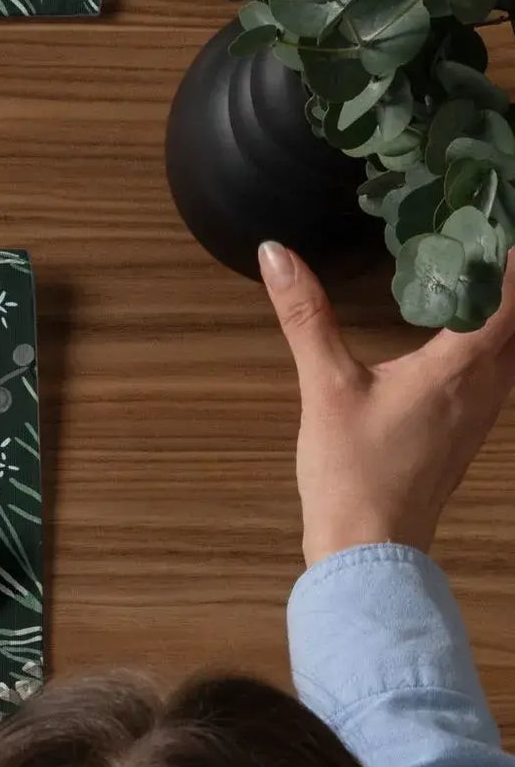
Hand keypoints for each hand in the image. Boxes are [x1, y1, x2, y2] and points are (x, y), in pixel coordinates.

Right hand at [259, 241, 514, 566]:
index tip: (496, 218)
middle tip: (483, 239)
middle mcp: (487, 385)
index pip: (510, 293)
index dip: (510, 255)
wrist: (369, 549)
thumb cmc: (352, 473)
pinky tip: (462, 335)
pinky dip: (494, 341)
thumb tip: (276, 253)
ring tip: (477, 275)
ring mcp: (484, 412)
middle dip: (509, 279)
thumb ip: (305, 317)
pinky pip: (499, 371)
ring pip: (514, 346)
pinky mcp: (469, 432)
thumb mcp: (324, 388)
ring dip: (505, 310)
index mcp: (460, 366)